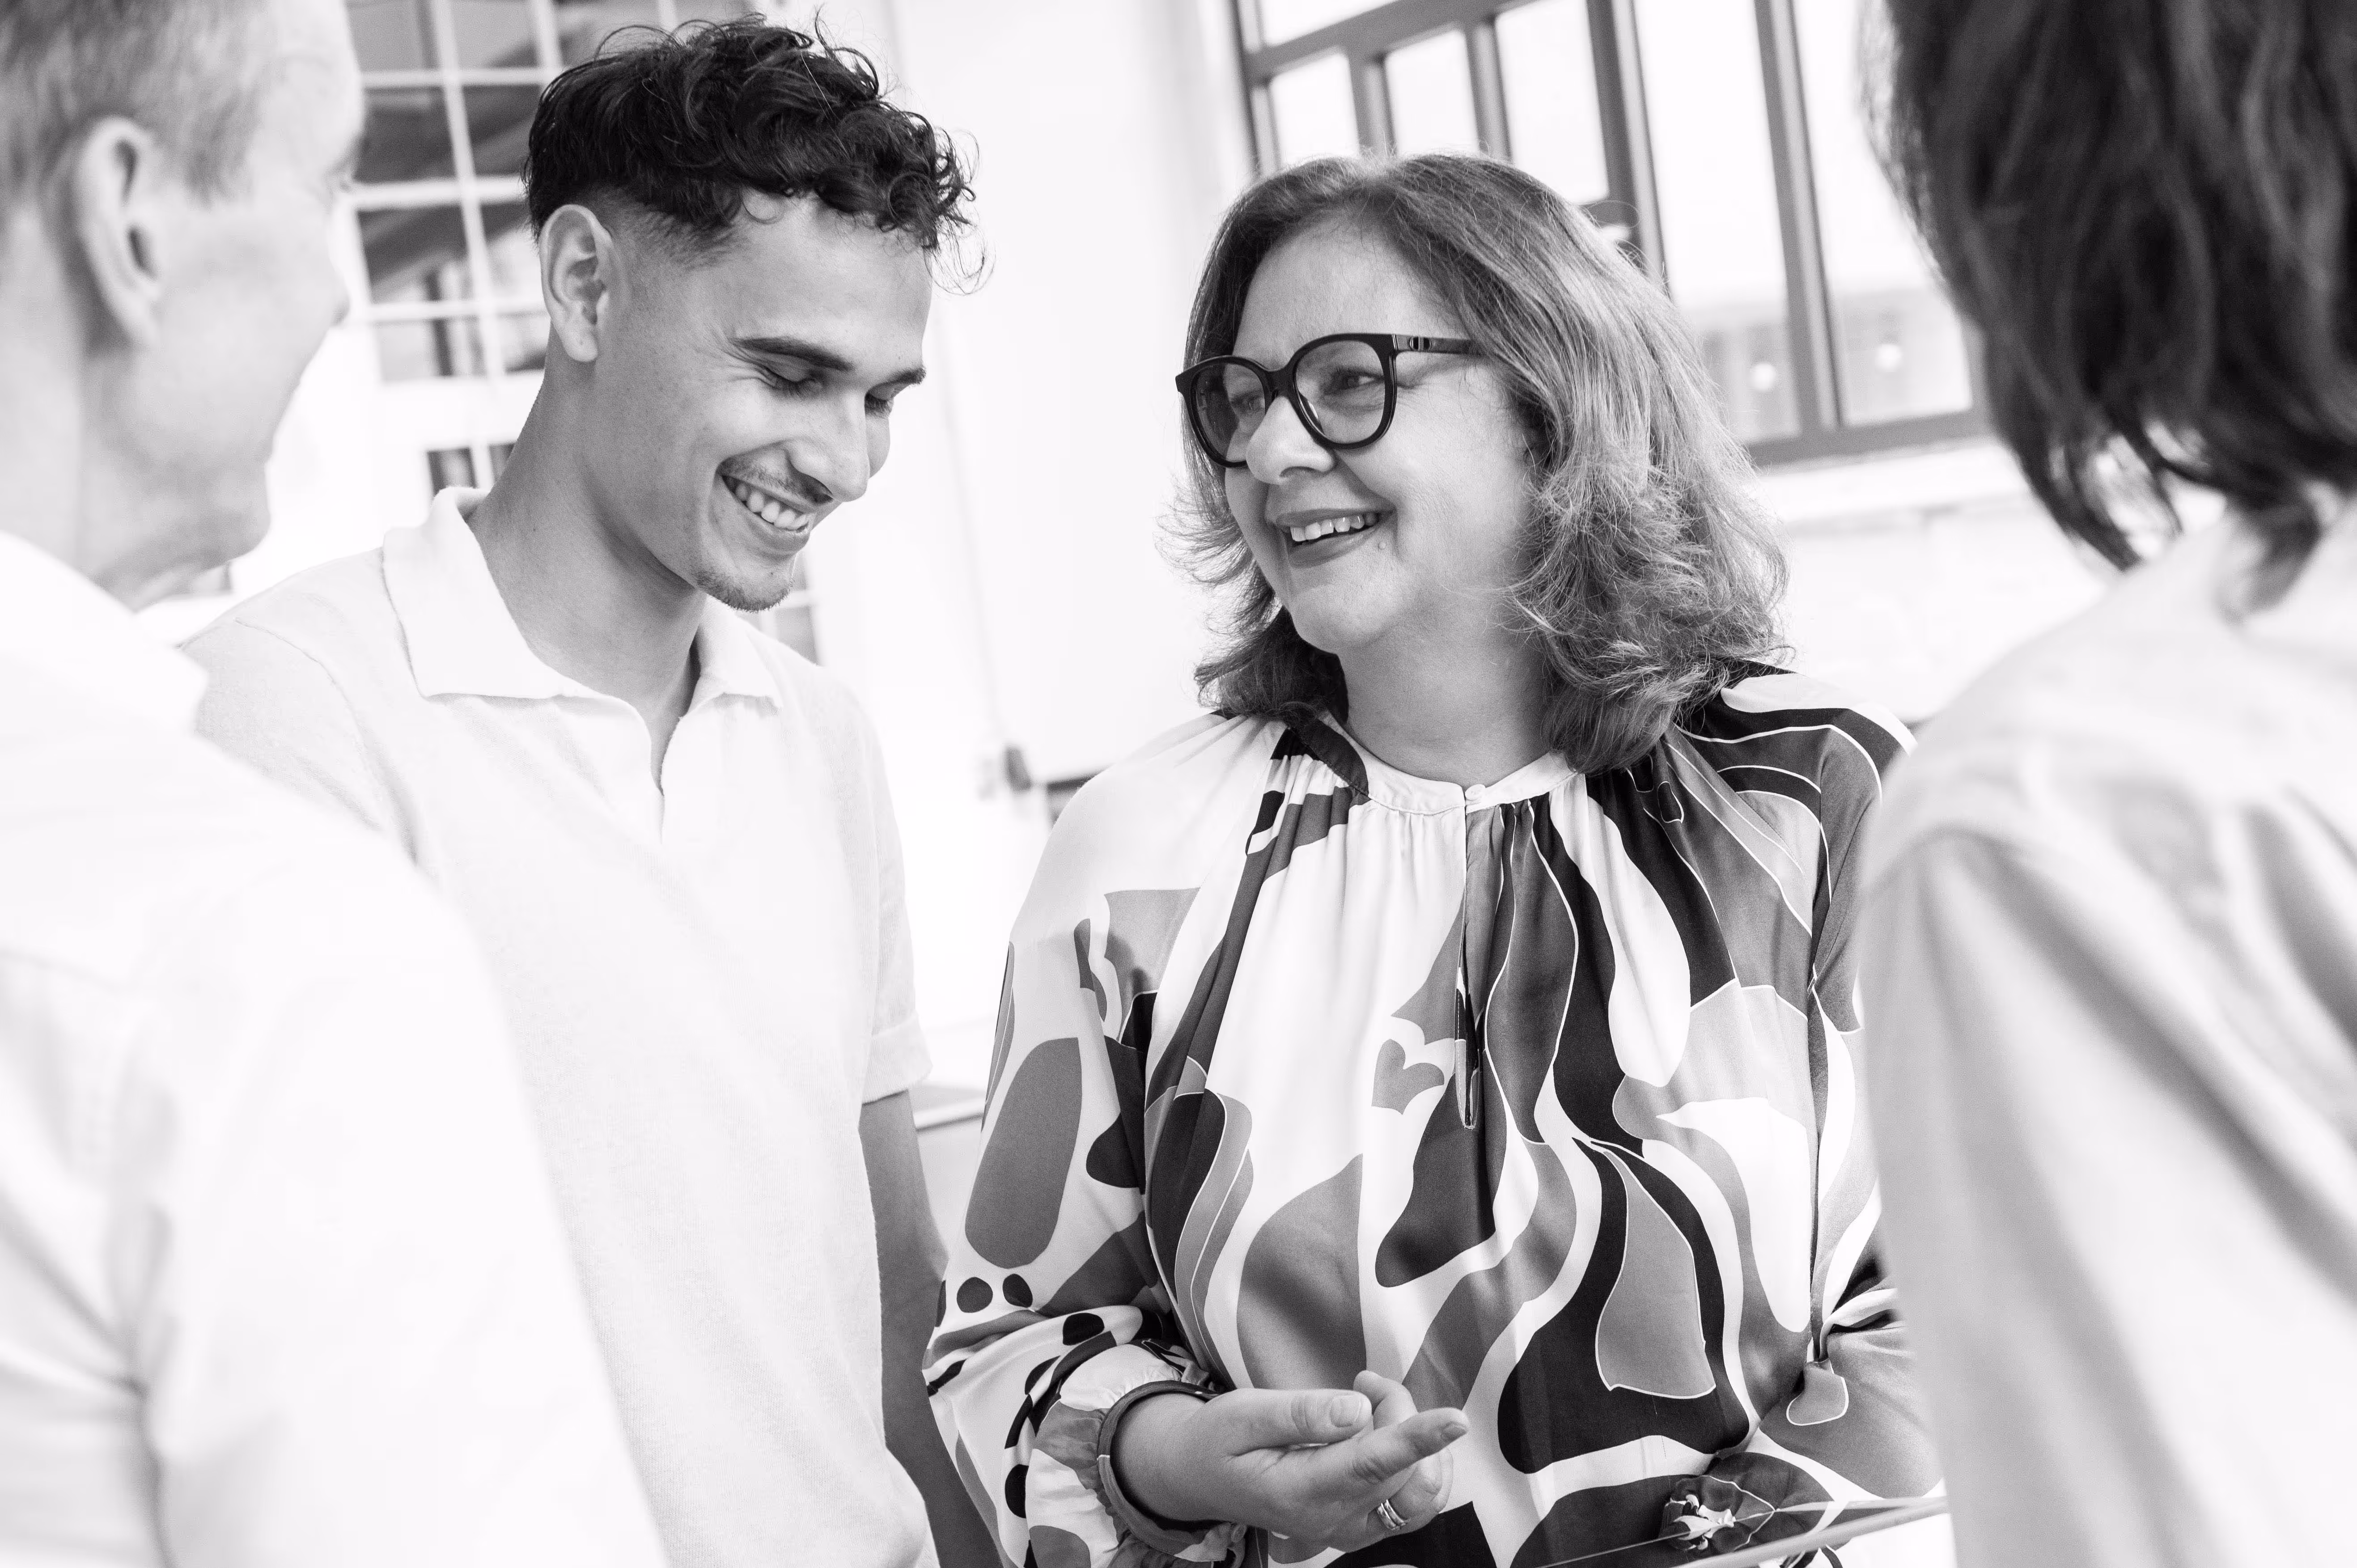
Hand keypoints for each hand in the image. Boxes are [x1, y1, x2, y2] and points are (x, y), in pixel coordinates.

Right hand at [1111, 1371, 1465, 1552]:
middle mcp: (1334, 1521)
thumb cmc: (1218, 1440)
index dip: (1416, 1439)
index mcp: (1300, 1492)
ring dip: (1412, 1438)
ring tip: (1371, 1405)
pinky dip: (1417, 1461)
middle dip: (1395, 1409)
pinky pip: (1415, 1502)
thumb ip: (1299, 1414)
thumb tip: (1358, 1410)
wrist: (1202, 1479)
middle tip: (1362, 1380)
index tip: (1456, 1419)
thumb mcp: (1241, 1416)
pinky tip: (1386, 1432)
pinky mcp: (1364, 1525)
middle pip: (1400, 1465)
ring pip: (1419, 1490)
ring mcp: (1352, 1529)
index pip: (1371, 1465)